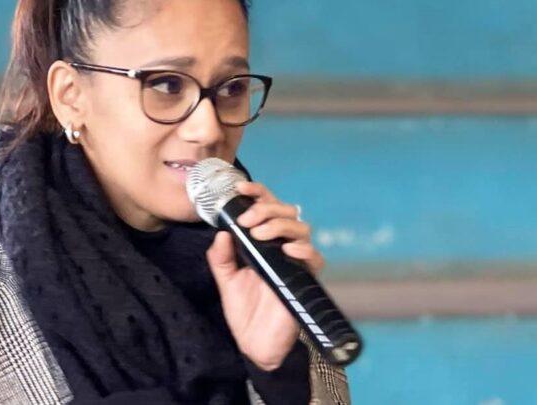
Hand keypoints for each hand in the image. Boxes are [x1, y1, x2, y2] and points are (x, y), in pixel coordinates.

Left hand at [206, 181, 324, 370]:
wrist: (255, 344)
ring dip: (280, 225)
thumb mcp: (225, 279)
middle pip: (287, 212)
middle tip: (248, 220)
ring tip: (259, 235)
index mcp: (263, 241)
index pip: (266, 208)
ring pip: (301, 229)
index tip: (241, 189)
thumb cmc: (243, 310)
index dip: (258, 193)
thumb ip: (220, 256)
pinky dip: (304, 250)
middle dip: (267, 209)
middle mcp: (282, 247)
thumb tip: (221, 232)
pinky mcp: (305, 280)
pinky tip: (289, 250)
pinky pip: (316, 259)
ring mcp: (295, 262)